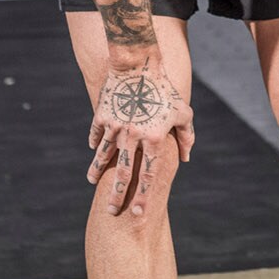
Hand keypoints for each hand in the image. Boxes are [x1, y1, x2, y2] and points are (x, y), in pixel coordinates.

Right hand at [87, 54, 193, 218]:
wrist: (138, 65)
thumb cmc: (164, 89)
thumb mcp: (183, 112)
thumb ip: (186, 137)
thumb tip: (186, 158)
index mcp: (154, 139)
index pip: (149, 175)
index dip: (144, 196)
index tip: (139, 213)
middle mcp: (133, 137)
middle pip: (123, 173)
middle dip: (117, 195)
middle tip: (111, 212)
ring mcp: (115, 127)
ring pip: (104, 156)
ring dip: (97, 171)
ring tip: (92, 182)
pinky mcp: (102, 116)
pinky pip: (97, 134)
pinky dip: (96, 144)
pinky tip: (95, 153)